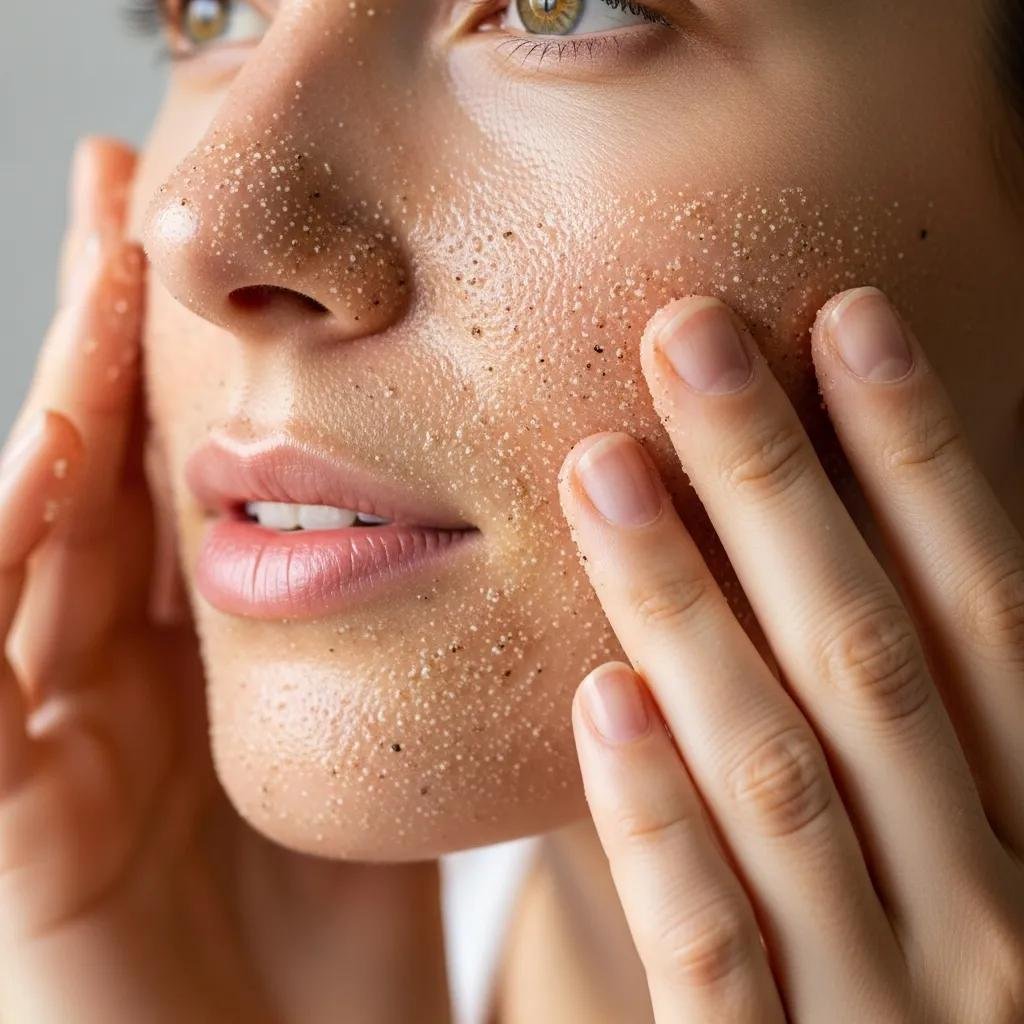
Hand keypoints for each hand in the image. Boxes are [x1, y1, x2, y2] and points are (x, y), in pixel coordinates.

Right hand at [0, 138, 448, 1023]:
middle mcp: (106, 681)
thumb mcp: (373, 767)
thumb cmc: (346, 951)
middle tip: (125, 180)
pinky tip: (46, 457)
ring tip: (105, 269)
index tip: (208, 233)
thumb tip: (470, 519)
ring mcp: (49, 747)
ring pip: (31, 543)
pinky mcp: (8, 831)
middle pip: (100, 471)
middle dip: (111, 335)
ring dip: (62, 407)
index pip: (174, 469)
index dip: (181, 350)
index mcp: (194, 666)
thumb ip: (385, 651)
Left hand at [559, 291, 1023, 1021]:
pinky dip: (655, 818)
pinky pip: (708, 947)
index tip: (843, 321)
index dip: (920, 456)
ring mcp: (885, 1007)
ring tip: (600, 465)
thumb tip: (799, 545)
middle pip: (869, 655)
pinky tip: (600, 694)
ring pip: (777, 772)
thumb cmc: (903, 987)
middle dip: (777, 482)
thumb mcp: (933, 853)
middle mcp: (989, 911)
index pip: (979, 610)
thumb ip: (902, 731)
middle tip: (686, 335)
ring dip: (684, 605)